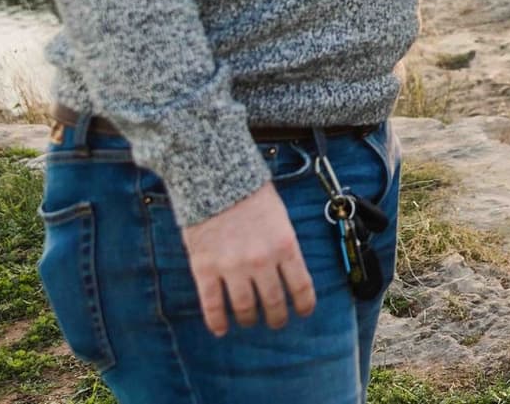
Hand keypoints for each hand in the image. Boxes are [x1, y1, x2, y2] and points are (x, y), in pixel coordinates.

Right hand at [179, 183, 314, 335]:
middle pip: (273, 302)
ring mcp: (232, 267)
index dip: (305, 305)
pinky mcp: (205, 269)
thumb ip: (285, 247)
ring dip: (249, 319)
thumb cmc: (252, 196)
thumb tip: (289, 274)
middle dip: (277, 318)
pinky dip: (217, 321)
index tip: (304, 313)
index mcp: (285, 246)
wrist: (216, 181)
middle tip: (276, 322)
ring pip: (244, 308)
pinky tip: (221, 329)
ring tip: (250, 322)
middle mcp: (261, 260)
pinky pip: (212, 304)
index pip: (301, 286)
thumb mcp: (281, 219)